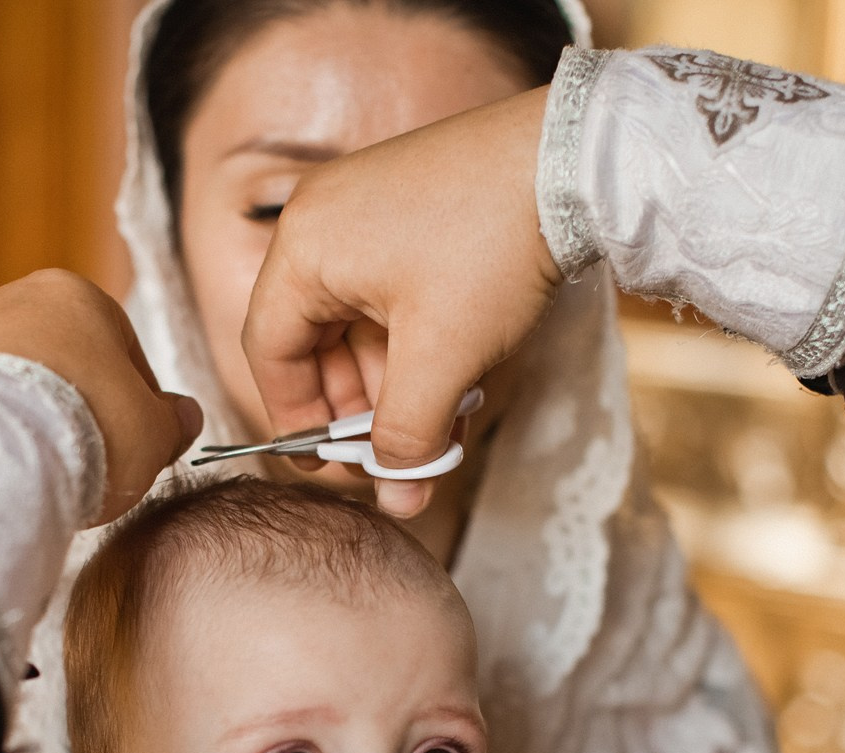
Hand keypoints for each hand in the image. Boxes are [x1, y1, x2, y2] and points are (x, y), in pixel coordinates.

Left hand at [0, 270, 203, 524]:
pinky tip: (2, 473)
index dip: (136, 406)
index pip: (123, 351)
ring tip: (42, 473)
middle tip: (89, 464)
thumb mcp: (155, 432)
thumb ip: (174, 421)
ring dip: (31, 423)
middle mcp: (12, 298)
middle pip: (62, 362)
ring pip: (12, 385)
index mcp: (78, 294)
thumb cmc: (88, 429)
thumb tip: (184, 416)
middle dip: (77, 410)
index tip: (134, 447)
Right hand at [242, 86, 559, 517]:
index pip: (270, 351)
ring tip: (442, 430)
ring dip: (396, 385)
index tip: (330, 465)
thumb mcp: (442, 358)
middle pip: (315, 340)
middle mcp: (322, 221)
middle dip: (360, 409)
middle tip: (396, 457)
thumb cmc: (493, 245)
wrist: (573, 161)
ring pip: (360, 323)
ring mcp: (365, 211)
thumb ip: (407, 436)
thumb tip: (396, 499)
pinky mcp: (409, 210)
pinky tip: (457, 387)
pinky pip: (392, 295)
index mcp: (303, 247)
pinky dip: (418, 346)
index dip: (297, 419)